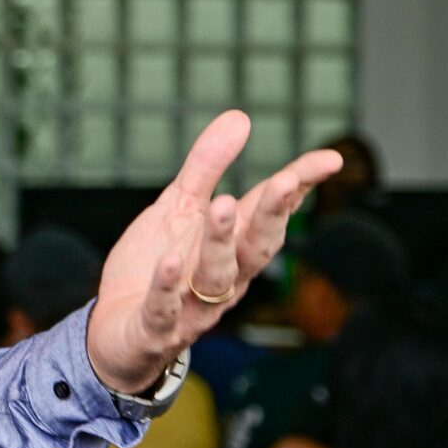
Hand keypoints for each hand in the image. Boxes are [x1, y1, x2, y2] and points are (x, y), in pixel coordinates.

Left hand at [84, 110, 343, 393]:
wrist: (118, 331)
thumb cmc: (157, 264)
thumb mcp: (178, 208)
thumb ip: (206, 167)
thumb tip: (240, 116)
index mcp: (232, 245)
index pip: (270, 213)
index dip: (298, 187)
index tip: (329, 159)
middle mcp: (224, 277)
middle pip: (256, 247)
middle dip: (270, 215)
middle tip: (283, 182)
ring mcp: (193, 305)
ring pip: (217, 276)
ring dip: (220, 242)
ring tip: (220, 206)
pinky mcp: (156, 326)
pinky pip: (165, 308)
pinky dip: (168, 286)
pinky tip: (170, 262)